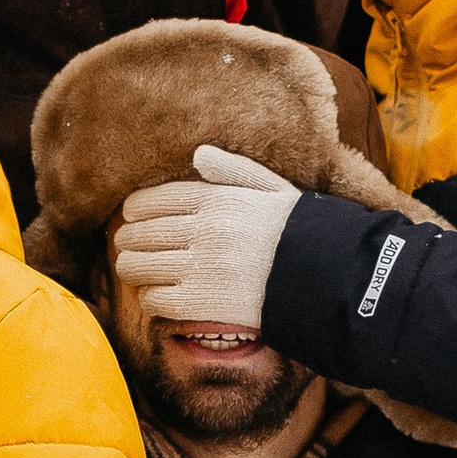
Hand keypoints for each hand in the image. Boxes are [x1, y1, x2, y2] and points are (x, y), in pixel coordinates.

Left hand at [110, 144, 299, 331]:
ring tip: (137, 271)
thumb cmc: (301, 231)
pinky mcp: (202, 302)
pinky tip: (157, 296)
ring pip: (138, 266)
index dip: (135, 210)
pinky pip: (154, 299)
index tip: (132, 217)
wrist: (328, 276)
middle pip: (139, 233)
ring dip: (132, 268)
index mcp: (217, 198)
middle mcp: (204, 229)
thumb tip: (198, 155)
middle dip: (128, 240)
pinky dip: (149, 298)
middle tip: (128, 246)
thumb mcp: (274, 189)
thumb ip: (234, 170)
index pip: (153, 200)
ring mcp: (201, 266)